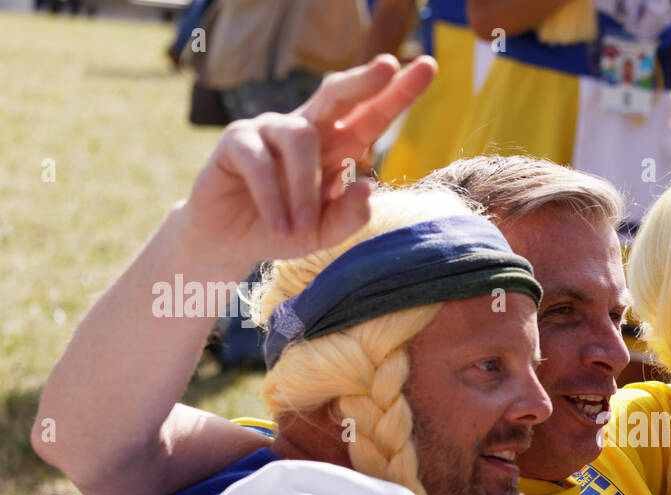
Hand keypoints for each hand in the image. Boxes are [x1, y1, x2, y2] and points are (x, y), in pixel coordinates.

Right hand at [176, 55, 436, 271]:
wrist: (232, 241)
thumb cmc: (285, 229)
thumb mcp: (324, 232)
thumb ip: (349, 216)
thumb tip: (368, 186)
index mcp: (337, 145)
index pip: (371, 115)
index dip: (398, 93)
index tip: (428, 67)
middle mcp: (308, 129)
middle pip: (338, 94)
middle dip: (365, 80)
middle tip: (389, 66)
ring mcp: (272, 129)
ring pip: (302, 138)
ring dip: (305, 187)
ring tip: (302, 225)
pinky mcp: (238, 140)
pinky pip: (261, 162)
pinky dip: (273, 198)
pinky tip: (279, 225)